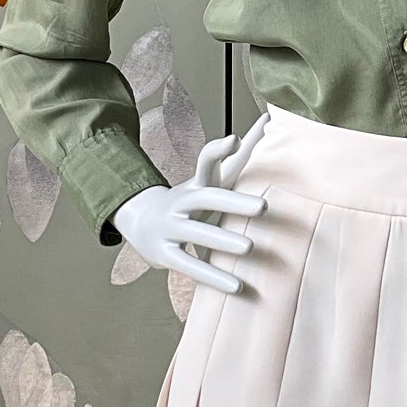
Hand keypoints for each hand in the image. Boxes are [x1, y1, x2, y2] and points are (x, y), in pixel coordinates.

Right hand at [110, 111, 269, 295]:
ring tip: (249, 247)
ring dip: (222, 242)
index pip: (204, 162)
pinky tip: (237, 286)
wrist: (139, 221)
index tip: (236, 139)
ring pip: (197, 234)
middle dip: (233, 202)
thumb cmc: (187, 199)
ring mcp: (171, 228)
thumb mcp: (207, 177)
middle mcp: (181, 203)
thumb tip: (267, 120)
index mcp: (194, 183)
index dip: (218, 151)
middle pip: (205, 198)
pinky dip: (213, 277)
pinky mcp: (165, 255)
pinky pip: (191, 266)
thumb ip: (236, 154)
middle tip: (263, 207)